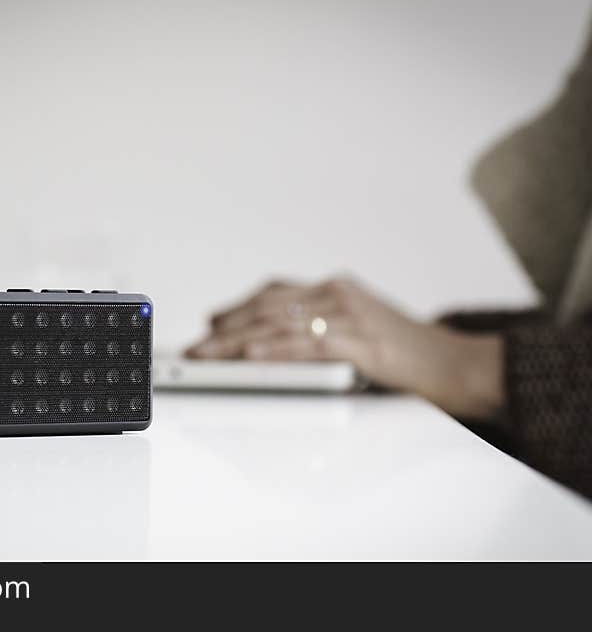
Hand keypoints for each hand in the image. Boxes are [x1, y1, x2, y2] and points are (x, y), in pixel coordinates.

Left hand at [185, 277, 504, 420]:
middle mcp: (338, 293)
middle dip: (226, 328)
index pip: (274, 293)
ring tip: (207, 354)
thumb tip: (269, 340)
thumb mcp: (356, 331)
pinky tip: (251, 354)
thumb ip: (318, 328)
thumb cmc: (406, 353)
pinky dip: (276, 349)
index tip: (209, 323)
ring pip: (280, 323)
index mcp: (335, 288)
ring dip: (237, 341)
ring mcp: (350, 314)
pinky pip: (308, 345)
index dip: (238, 308)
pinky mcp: (362, 341)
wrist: (458, 364)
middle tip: (195, 347)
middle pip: (267, 307)